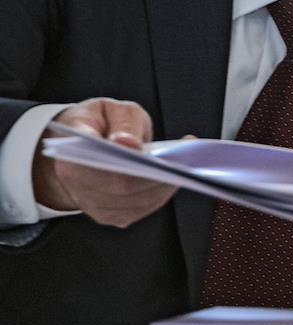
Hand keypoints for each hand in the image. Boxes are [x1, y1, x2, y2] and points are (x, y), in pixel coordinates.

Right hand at [32, 97, 178, 227]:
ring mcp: (96, 206)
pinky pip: (142, 209)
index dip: (131, 165)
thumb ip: (122, 124)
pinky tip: (176, 176)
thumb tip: (129, 143)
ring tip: (187, 164)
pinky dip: (163, 193)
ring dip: (166, 185)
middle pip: (124, 190)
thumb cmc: (97, 123)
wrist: (80, 145)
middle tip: (185, 158)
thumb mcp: (108, 109)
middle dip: (158, 175)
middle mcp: (79, 190)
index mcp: (72, 161)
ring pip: (138, 203)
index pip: (103, 170)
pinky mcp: (112, 215)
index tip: (157, 155)